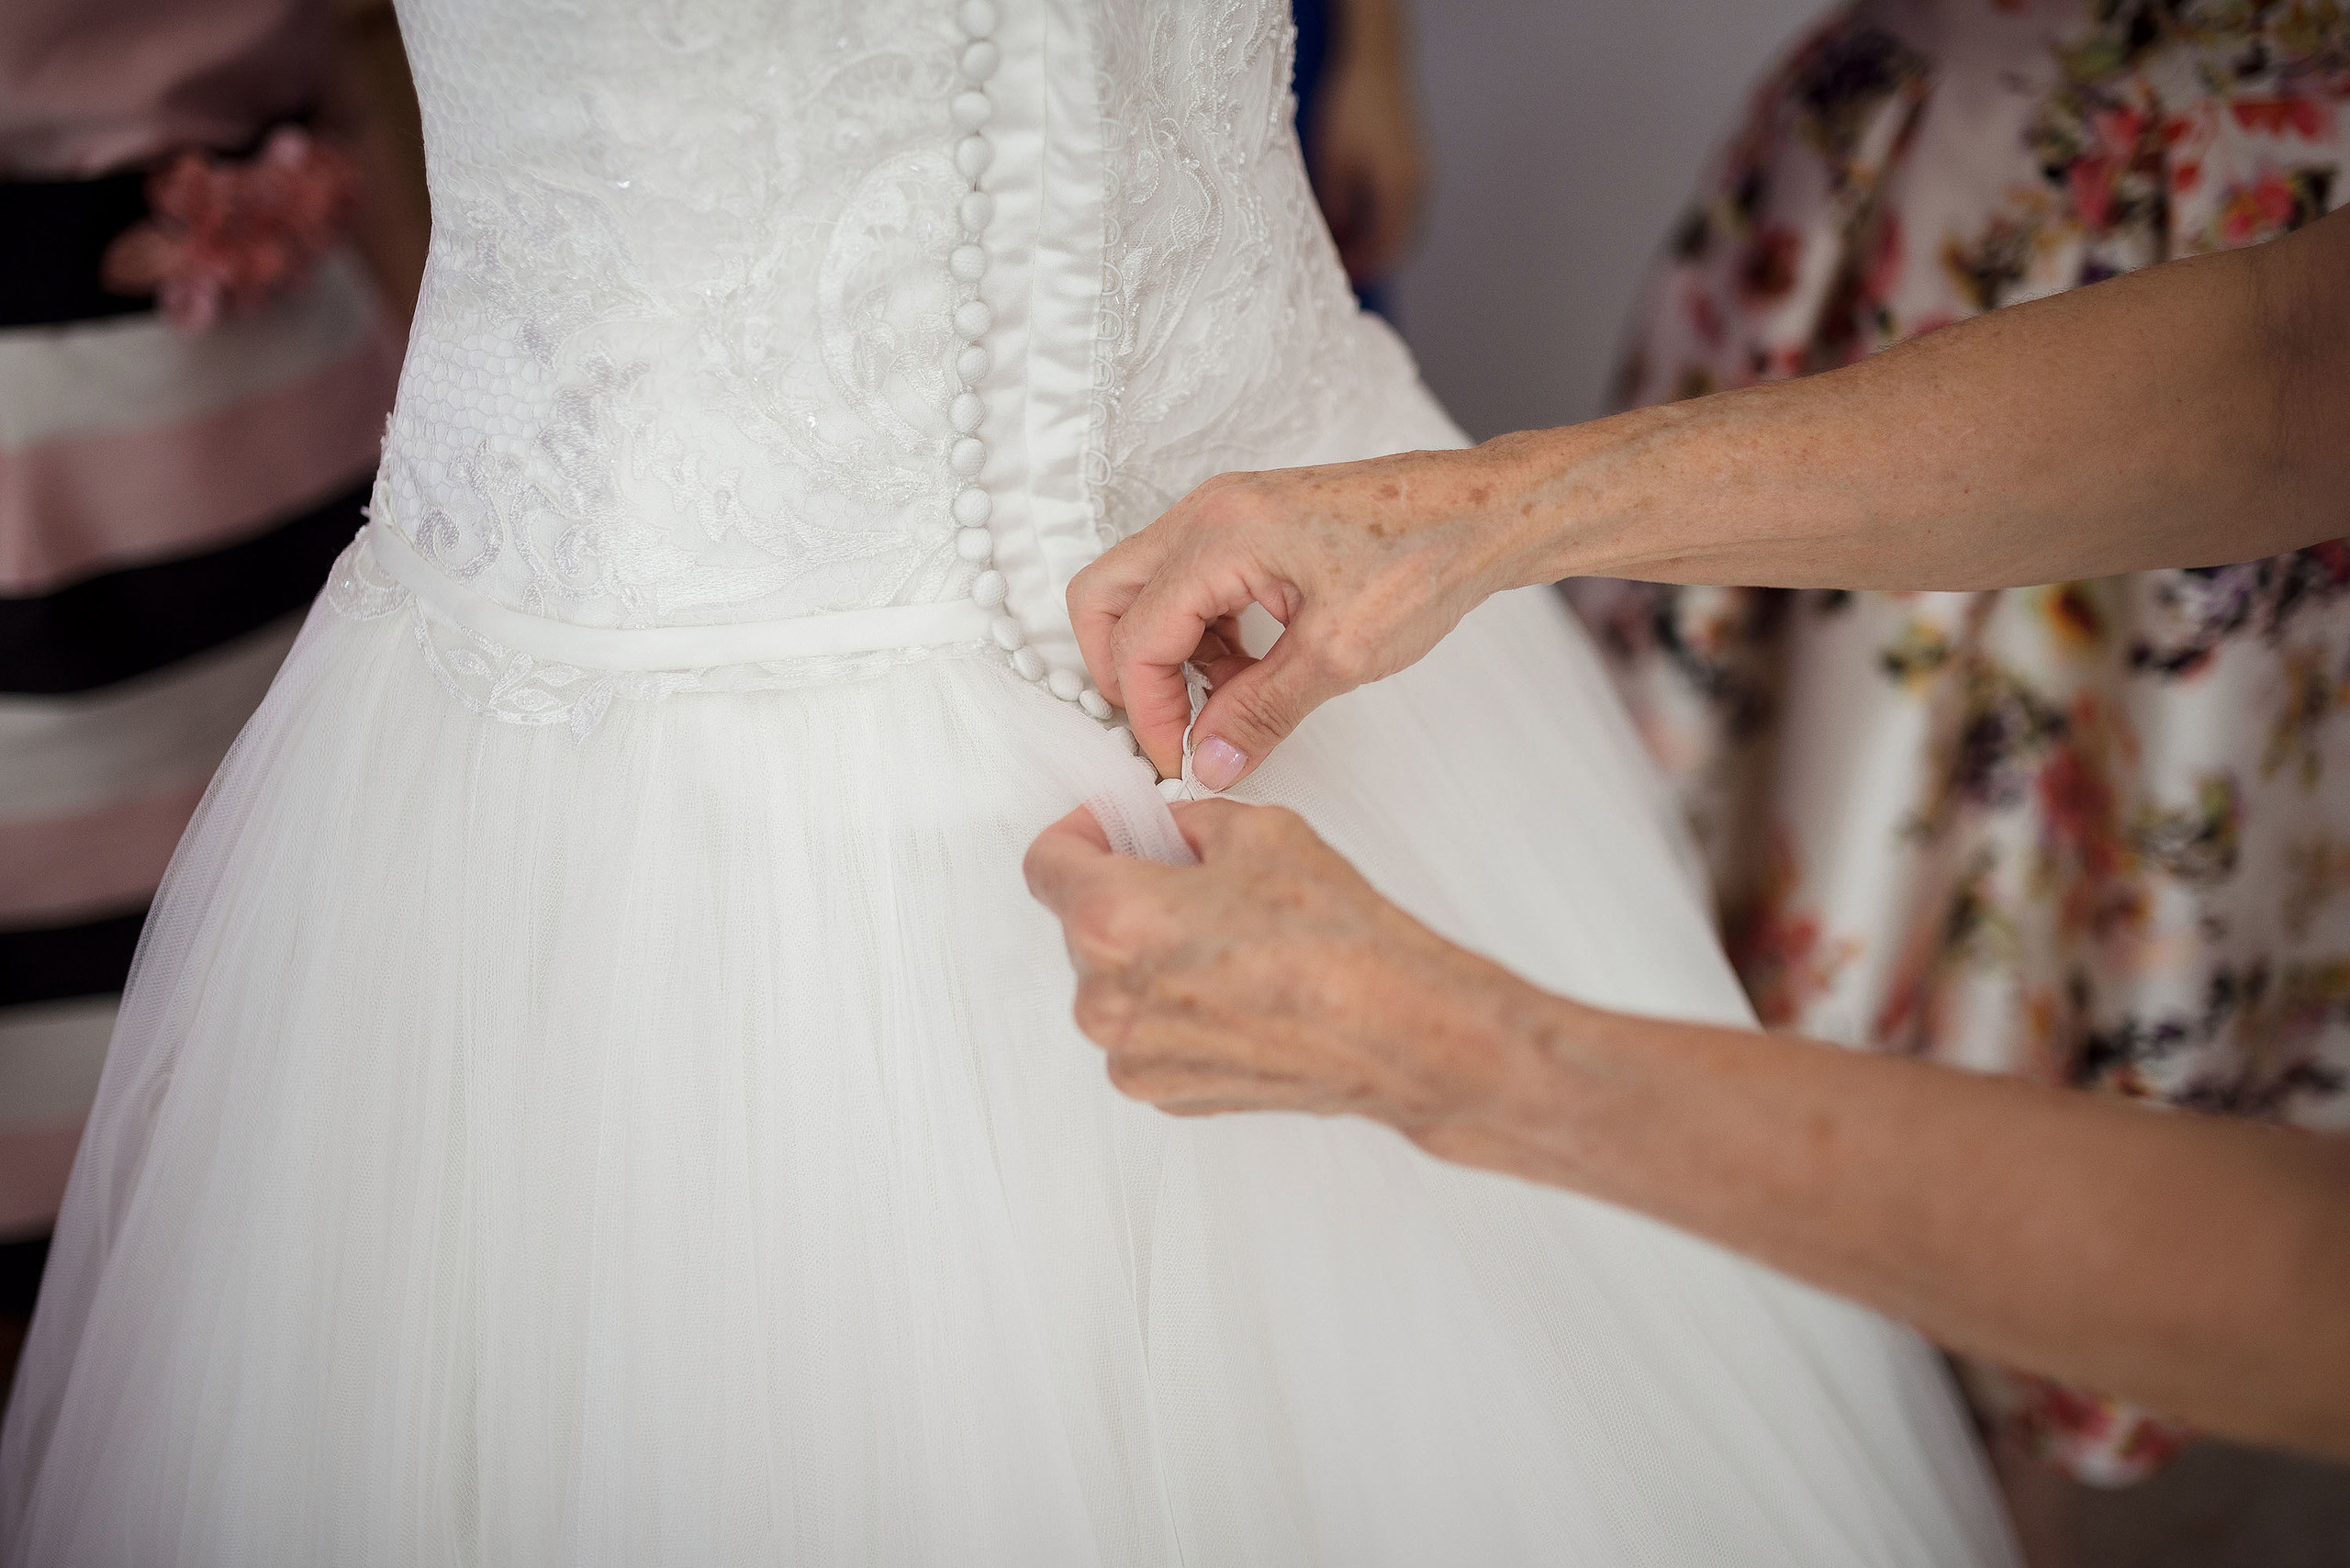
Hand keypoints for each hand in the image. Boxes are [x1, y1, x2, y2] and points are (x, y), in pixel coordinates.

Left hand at [1022, 799, 1546, 1163]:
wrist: (1394, 1029)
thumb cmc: (1335, 942)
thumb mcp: (1259, 832)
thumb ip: (1188, 824)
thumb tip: (1168, 831)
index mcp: (1114, 920)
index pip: (1046, 862)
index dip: (1079, 834)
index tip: (1107, 831)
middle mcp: (1106, 997)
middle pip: (1082, 925)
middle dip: (1126, 895)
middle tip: (1191, 883)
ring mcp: (1130, 1054)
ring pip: (1112, 983)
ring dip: (1149, 957)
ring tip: (1226, 946)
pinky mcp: (1162, 1092)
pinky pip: (1143, 1034)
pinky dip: (1172, 1010)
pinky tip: (1235, 992)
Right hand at [1067, 445, 1542, 785]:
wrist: (1483, 513)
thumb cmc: (1425, 557)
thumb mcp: (1340, 654)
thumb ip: (1263, 712)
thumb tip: (1211, 759)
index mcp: (1220, 535)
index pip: (1137, 636)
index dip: (1150, 711)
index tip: (1181, 756)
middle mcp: (1209, 512)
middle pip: (1105, 597)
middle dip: (1123, 672)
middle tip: (1168, 726)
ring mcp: (1226, 513)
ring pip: (1143, 591)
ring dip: (1168, 656)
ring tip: (1229, 704)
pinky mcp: (1248, 525)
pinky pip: (1188, 583)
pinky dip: (1200, 635)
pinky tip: (1250, 672)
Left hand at [1306, 25, 1426, 285]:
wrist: (1376, 63)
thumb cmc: (1350, 108)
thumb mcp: (1332, 163)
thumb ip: (1335, 207)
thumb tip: (1334, 241)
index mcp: (1399, 190)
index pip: (1385, 247)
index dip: (1362, 266)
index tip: (1338, 277)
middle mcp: (1417, 186)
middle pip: (1401, 242)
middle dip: (1372, 259)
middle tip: (1343, 270)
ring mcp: (1420, 174)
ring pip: (1403, 225)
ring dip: (1376, 239)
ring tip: (1344, 246)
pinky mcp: (1414, 162)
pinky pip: (1402, 206)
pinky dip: (1381, 220)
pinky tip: (1354, 219)